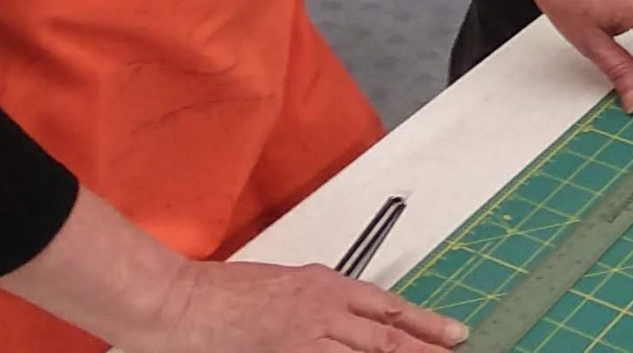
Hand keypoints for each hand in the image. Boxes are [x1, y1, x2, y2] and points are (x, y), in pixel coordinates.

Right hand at [136, 259, 466, 351]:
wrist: (176, 302)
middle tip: (456, 350)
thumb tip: (343, 325)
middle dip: (426, 346)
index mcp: (323, 285)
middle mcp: (323, 307)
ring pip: (369, 352)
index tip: (451, 333)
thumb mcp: (280, 289)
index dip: (422, 322)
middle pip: (387, 333)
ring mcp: (307, 336)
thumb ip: (316, 305)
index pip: (386, 306)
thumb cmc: (219, 295)